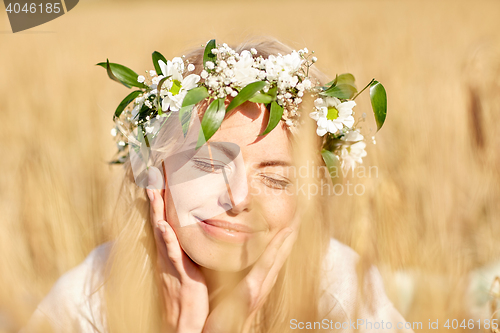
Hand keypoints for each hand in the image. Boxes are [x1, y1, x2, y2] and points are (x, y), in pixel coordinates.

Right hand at [146, 166, 208, 332]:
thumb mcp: (187, 263)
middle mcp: (167, 251)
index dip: (162, 197)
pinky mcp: (179, 272)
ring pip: (162, 231)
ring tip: (153, 191)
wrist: (184, 319)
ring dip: (157, 211)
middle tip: (153, 172)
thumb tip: (184, 229)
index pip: (165, 216)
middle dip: (156, 196)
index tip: (161, 175)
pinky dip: (167, 239)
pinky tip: (163, 225)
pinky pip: (172, 253)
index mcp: (171, 247)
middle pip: (159, 218)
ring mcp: (170, 261)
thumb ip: (185, 246)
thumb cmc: (188, 291)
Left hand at [202, 218, 297, 332]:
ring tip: (296, 219)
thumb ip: (227, 277)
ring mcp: (259, 288)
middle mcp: (263, 285)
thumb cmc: (218, 318)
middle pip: (280, 255)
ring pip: (277, 257)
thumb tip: (223, 260)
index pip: (272, 257)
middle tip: (298, 214)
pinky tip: (284, 234)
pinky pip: (266, 265)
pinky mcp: (251, 292)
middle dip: (290, 236)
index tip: (287, 221)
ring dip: (288, 238)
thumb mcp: (225, 292)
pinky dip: (276, 248)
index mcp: (257, 284)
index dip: (281, 240)